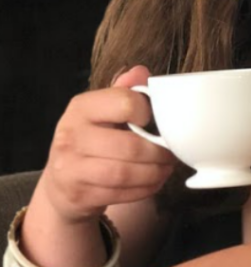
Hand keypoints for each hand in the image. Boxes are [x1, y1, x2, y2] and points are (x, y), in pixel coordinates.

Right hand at [37, 65, 175, 224]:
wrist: (62, 182)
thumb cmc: (92, 139)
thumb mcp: (102, 112)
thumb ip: (123, 92)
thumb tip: (141, 71)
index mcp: (82, 107)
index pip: (125, 103)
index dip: (149, 112)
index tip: (160, 122)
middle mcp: (71, 135)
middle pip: (130, 146)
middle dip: (160, 153)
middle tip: (172, 154)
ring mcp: (70, 167)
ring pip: (126, 173)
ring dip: (155, 173)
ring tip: (166, 168)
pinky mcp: (78, 194)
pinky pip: (121, 194)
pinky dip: (144, 189)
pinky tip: (153, 182)